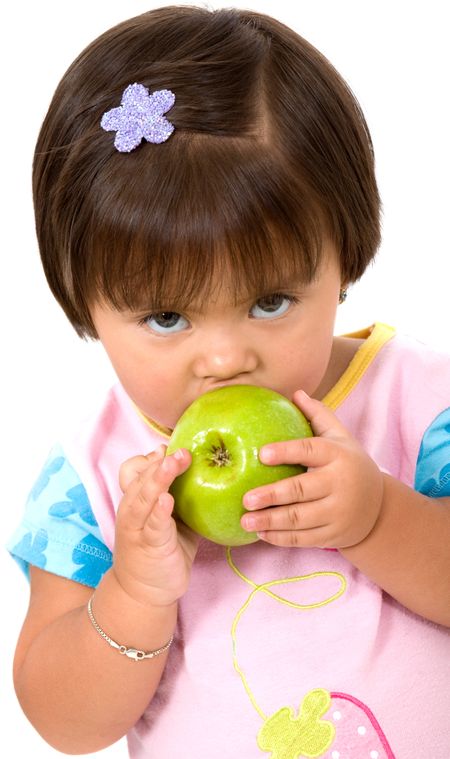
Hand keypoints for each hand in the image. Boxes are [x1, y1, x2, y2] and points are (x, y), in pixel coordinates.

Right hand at [113, 445, 199, 607]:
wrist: (145, 591)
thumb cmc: (162, 548)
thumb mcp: (170, 517)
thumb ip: (181, 494)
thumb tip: (205, 469)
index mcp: (137, 499)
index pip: (135, 469)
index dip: (150, 457)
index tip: (170, 447)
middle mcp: (132, 508)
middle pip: (141, 477)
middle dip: (161, 462)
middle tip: (183, 450)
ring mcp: (137, 526)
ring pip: (144, 496)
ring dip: (158, 478)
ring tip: (173, 463)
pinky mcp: (148, 545)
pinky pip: (153, 524)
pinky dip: (159, 511)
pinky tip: (167, 500)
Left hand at [241, 390, 383, 548]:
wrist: (379, 507)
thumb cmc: (349, 464)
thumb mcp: (341, 437)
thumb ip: (319, 415)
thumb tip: (296, 392)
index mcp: (339, 455)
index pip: (310, 450)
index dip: (287, 451)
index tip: (262, 453)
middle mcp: (340, 484)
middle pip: (302, 490)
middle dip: (272, 495)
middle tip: (246, 498)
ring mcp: (338, 512)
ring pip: (300, 519)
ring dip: (270, 522)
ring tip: (245, 520)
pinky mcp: (333, 535)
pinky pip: (303, 538)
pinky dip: (280, 538)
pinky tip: (260, 533)